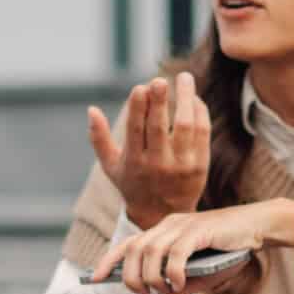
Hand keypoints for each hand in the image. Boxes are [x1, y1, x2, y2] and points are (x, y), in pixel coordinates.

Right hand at [88, 73, 209, 230]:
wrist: (162, 215)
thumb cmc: (133, 183)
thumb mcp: (110, 165)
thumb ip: (99, 138)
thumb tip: (91, 109)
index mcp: (134, 162)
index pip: (135, 130)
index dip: (137, 107)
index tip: (140, 87)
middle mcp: (157, 164)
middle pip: (159, 126)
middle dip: (159, 101)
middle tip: (160, 79)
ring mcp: (180, 165)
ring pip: (185, 126)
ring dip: (186, 99)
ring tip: (184, 78)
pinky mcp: (200, 165)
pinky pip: (202, 133)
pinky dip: (199, 112)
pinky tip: (194, 98)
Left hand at [89, 198, 293, 293]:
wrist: (257, 228)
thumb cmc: (228, 251)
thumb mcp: (199, 278)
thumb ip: (176, 292)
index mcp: (163, 232)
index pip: (128, 244)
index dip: (109, 260)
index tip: (95, 278)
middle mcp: (167, 225)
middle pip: (133, 249)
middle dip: (131, 276)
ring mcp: (182, 225)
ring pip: (150, 251)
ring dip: (152, 277)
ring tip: (165, 290)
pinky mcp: (198, 229)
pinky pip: (175, 252)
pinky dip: (173, 271)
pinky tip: (180, 283)